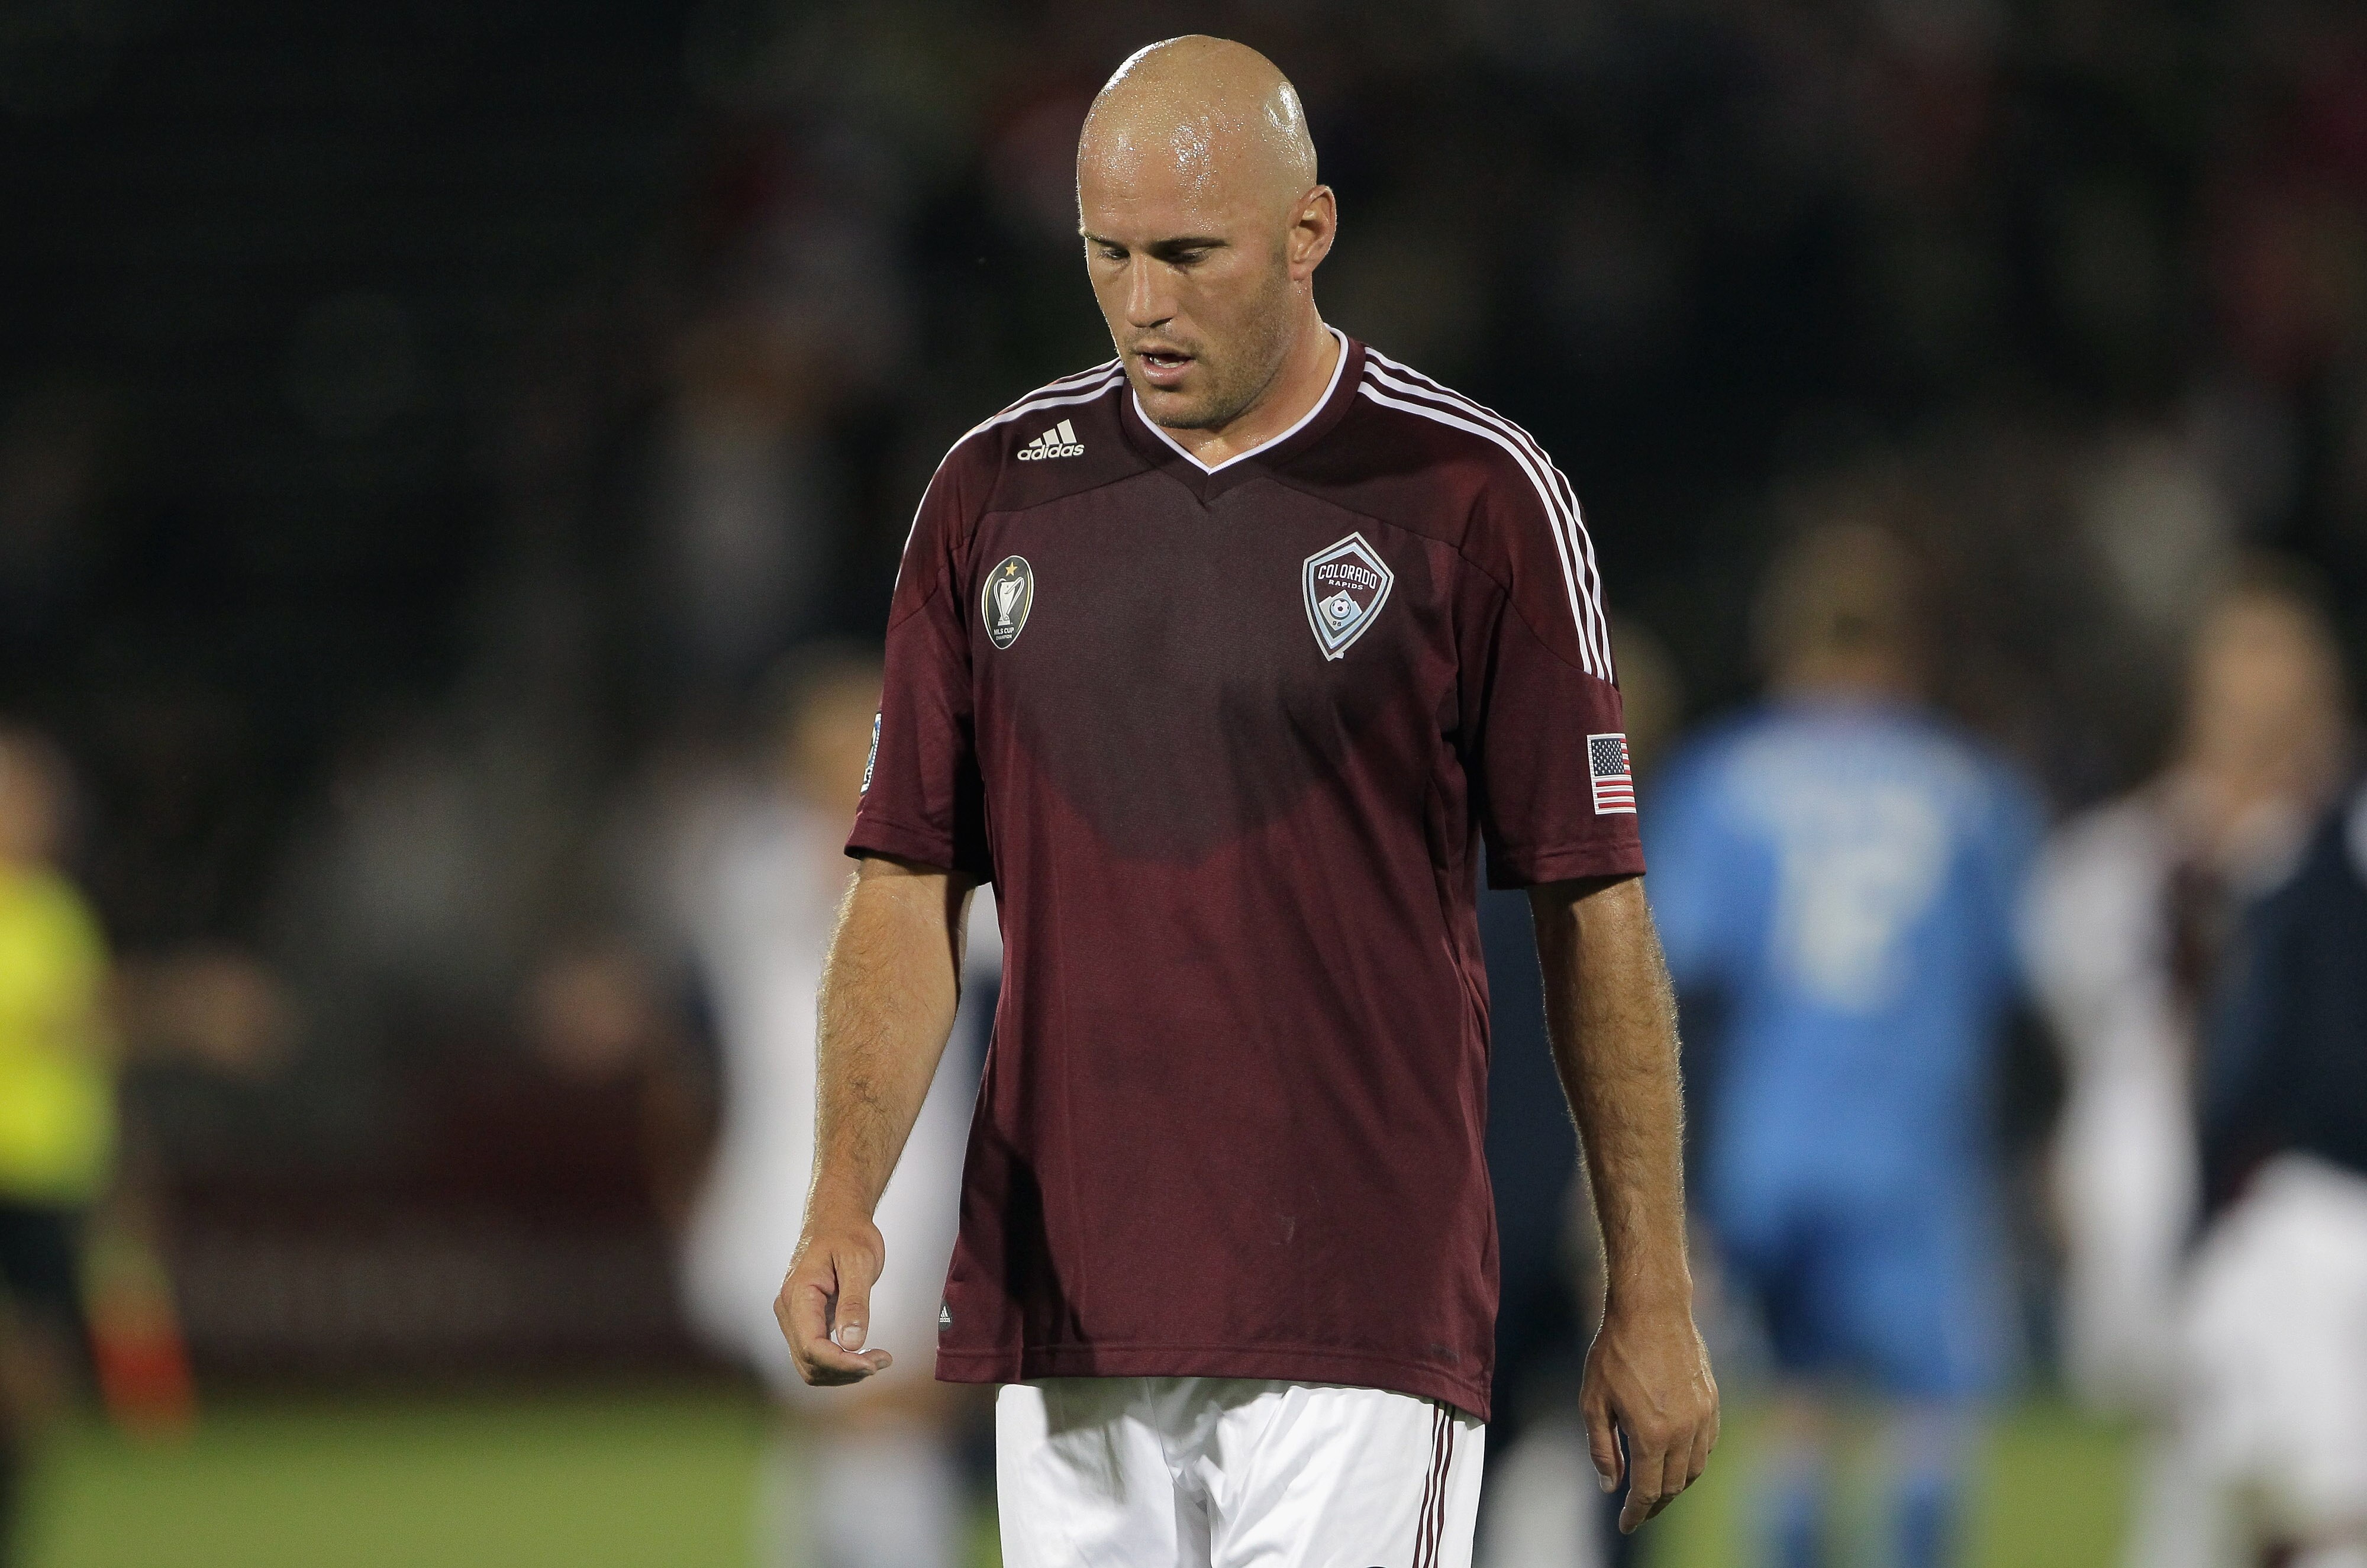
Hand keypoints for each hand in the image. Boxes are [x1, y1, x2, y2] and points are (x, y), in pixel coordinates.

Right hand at [775, 1212, 893, 1384]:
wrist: (837, 1221)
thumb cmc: (849, 1235)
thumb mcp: (859, 1261)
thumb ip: (855, 1302)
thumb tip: (852, 1343)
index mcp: (798, 1295)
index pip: (812, 1347)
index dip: (842, 1363)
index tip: (874, 1364)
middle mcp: (789, 1311)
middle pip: (809, 1363)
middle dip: (845, 1371)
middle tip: (883, 1360)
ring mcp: (794, 1319)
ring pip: (810, 1366)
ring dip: (842, 1372)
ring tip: (878, 1360)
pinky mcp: (805, 1322)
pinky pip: (815, 1356)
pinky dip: (839, 1364)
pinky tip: (864, 1355)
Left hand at [1581, 1297, 1718, 1532]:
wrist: (1651, 1310)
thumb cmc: (1615, 1353)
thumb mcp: (1593, 1401)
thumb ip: (1602, 1449)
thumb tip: (1610, 1486)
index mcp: (1652, 1435)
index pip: (1647, 1492)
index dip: (1636, 1514)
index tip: (1626, 1525)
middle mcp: (1683, 1431)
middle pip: (1672, 1485)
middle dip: (1653, 1503)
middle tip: (1638, 1509)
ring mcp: (1703, 1416)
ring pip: (1694, 1469)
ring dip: (1675, 1483)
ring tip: (1655, 1485)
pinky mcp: (1712, 1401)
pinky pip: (1708, 1444)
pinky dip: (1692, 1459)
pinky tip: (1676, 1456)